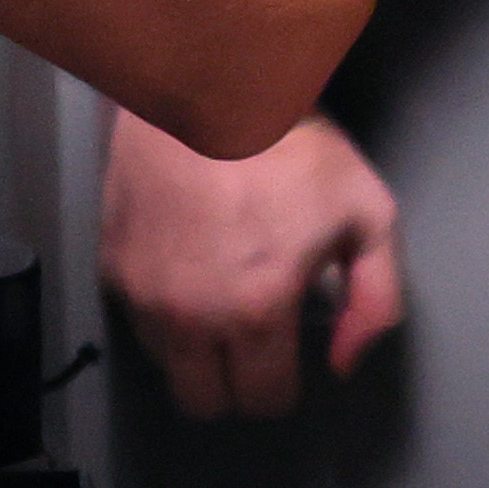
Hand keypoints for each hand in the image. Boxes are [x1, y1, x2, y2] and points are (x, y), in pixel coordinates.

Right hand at [104, 111, 406, 421]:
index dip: (284, 385)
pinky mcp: (113, 263)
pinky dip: (162, 308)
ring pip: (166, 364)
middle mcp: (192, 315)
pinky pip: (137, 316)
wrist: (211, 84)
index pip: (264, 399)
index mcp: (258, 309)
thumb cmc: (293, 144)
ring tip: (219, 299)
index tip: (289, 357)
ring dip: (194, 349)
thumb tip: (344, 361)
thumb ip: (375, 300)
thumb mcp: (370, 214)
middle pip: (204, 402)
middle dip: (233, 385)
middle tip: (252, 347)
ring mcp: (144, 292)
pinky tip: (189, 267)